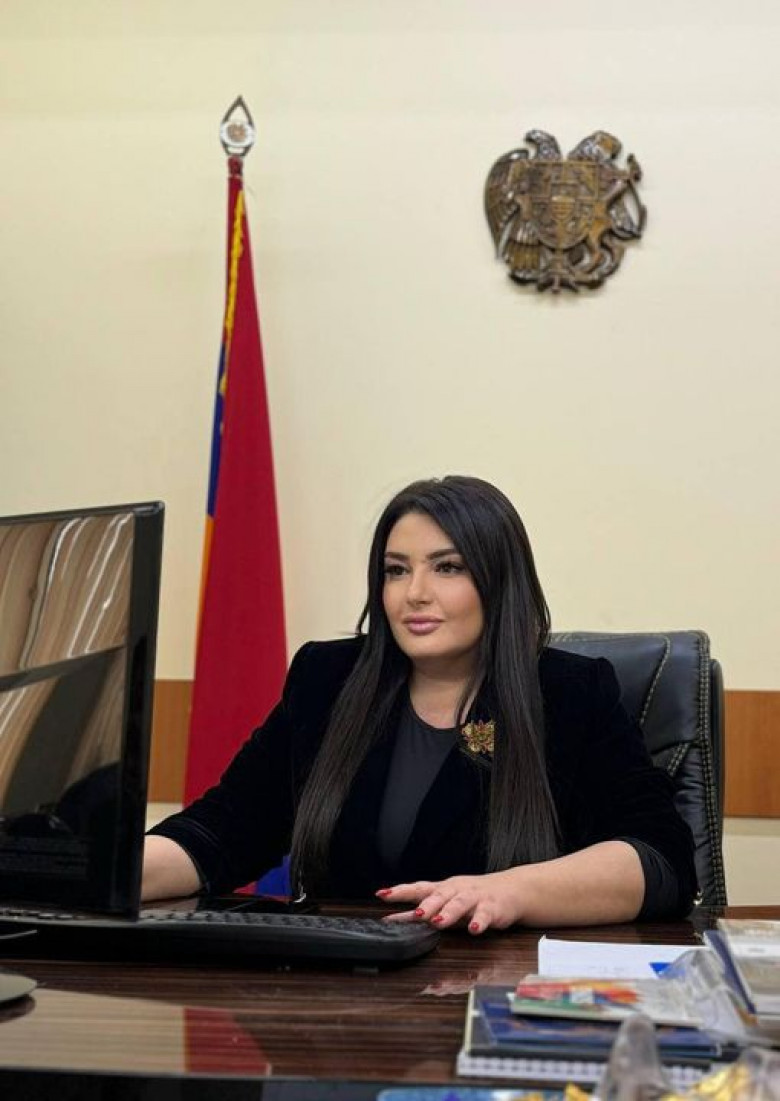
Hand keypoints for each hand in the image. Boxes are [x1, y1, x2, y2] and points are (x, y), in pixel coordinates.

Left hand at [375, 870, 525, 934]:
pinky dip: (479, 922)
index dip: (400, 891)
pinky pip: (485, 915)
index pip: (418, 888)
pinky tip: (474, 930)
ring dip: (449, 912)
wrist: (510, 890)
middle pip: (439, 895)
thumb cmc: (472, 897)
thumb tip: (392, 919)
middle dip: (426, 905)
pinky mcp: (492, 907)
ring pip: (460, 903)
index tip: (382, 895)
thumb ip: (420, 912)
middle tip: (416, 915)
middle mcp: (456, 890)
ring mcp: (475, 897)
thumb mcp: (445, 902)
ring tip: (439, 922)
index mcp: (442, 889)